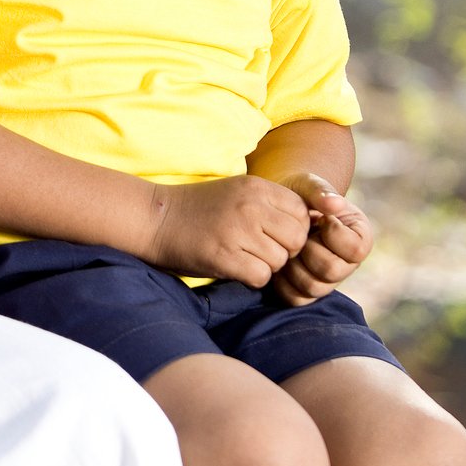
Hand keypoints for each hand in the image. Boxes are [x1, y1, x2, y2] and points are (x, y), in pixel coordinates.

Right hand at [146, 175, 309, 286]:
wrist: (155, 219)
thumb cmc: (199, 209)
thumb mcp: (237, 193)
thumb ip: (270, 204)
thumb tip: (311, 225)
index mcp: (256, 187)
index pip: (301, 213)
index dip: (293, 229)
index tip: (273, 235)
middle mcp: (250, 206)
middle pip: (296, 239)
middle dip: (283, 250)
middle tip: (259, 250)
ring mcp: (237, 231)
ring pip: (279, 261)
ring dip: (265, 265)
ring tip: (241, 256)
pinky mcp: (224, 256)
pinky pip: (260, 277)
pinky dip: (251, 278)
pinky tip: (233, 267)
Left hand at [271, 173, 372, 305]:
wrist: (276, 207)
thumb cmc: (298, 193)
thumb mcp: (309, 185)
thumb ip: (321, 191)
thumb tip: (336, 203)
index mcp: (358, 238)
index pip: (354, 249)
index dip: (332, 234)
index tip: (320, 218)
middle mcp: (347, 264)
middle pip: (332, 272)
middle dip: (308, 250)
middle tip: (298, 235)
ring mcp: (327, 280)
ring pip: (313, 288)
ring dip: (293, 266)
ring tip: (286, 246)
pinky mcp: (306, 291)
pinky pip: (296, 298)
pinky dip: (282, 282)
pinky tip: (277, 261)